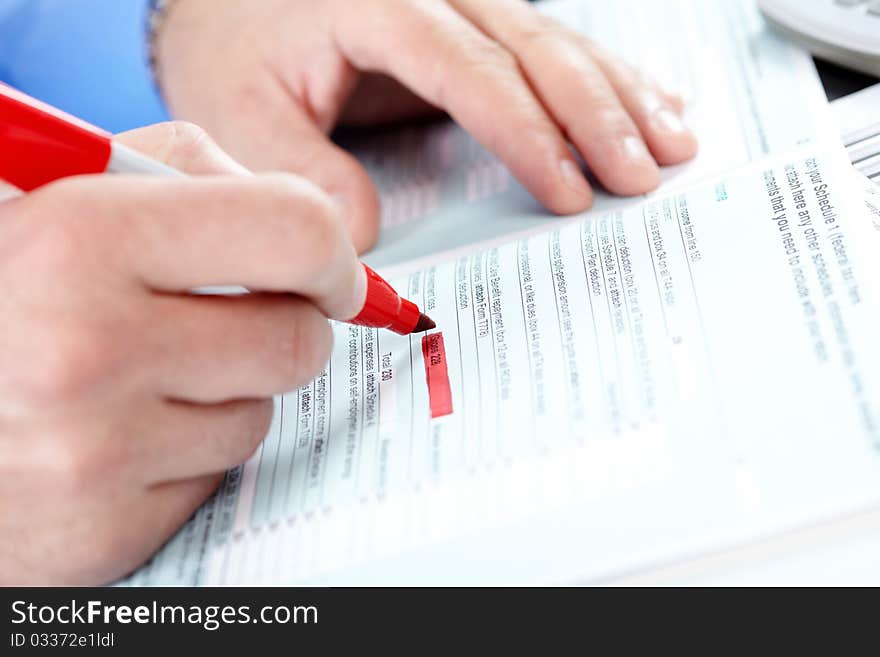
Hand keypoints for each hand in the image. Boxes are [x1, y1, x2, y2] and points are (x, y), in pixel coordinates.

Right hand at [0, 122, 364, 584]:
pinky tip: (113, 434)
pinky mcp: (101, 532)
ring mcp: (94, 454)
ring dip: (226, 393)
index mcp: (80, 239)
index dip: (334, 255)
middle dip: (286, 326)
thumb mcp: (58, 192)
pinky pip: (210, 480)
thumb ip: (187, 174)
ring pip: (258, 416)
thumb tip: (319, 229)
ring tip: (140, 376)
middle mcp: (87, 350)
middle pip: (296, 340)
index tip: (333, 274)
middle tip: (238, 320)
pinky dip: (182, 453)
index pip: (295, 233)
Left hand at [156, 0, 697, 252]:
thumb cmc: (233, 48)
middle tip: (647, 173)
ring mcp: (458, 3)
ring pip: (556, 41)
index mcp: (378, 3)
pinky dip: (603, 77)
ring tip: (673, 141)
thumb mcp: (242, 112)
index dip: (526, 134)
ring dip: (619, 93)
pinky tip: (649, 99)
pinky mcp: (470, 25)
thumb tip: (364, 236)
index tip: (567, 191)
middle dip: (598, 115)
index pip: (471, 72)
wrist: (226, 1)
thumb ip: (303, 169)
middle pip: (534, 49)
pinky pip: (547, 46)